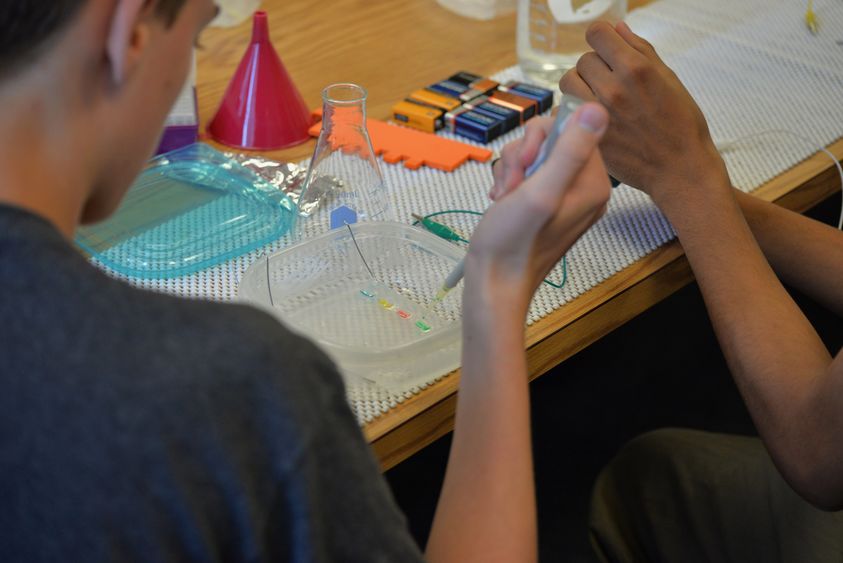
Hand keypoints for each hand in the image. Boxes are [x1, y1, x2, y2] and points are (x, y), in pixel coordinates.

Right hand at [467, 103, 610, 309]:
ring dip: (511, 168)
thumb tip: (598, 108)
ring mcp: (562, 197)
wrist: (494, 283)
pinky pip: (526, 172)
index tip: (523, 163)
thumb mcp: (541, 192)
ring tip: (505, 195)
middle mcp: (583, 189)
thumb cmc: (513, 242)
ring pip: (534, 154)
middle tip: (512, 183)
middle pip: (553, 140)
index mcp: (592, 185)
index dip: (542, 138)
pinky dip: (509, 180)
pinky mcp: (543, 204)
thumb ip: (571, 151)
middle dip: (522, 155)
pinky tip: (503, 200)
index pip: (575, 130)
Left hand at [559, 21, 729, 209]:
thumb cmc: (681, 124)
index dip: (602, 37)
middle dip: (596, 66)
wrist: (679, 168)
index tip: (606, 47)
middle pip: (583, 59)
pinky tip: (592, 118)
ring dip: (580, 85)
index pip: (597, 33)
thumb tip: (618, 28)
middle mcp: (613, 88)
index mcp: (636, 69)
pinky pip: (565, 111)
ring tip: (597, 97)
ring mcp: (596, 114)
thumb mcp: (669, 79)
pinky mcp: (587, 135)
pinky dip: (574, 111)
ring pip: (568, 82)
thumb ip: (641, 50)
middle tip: (610, 81)